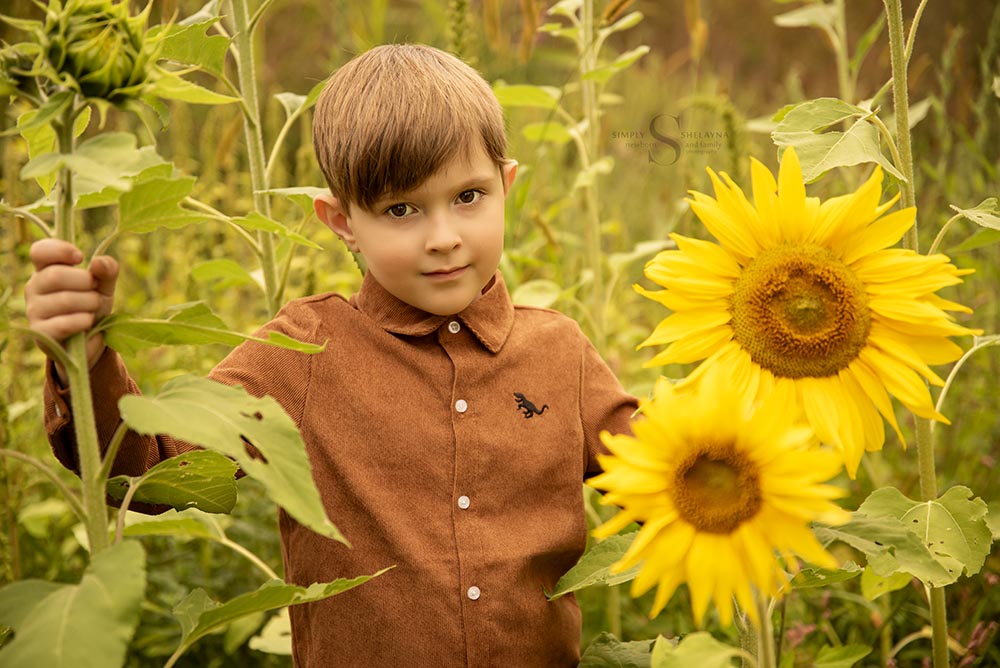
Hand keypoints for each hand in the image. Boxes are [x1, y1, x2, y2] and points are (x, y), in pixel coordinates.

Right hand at [25, 239, 118, 382]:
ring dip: (89, 304)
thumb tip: (99, 262)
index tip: (80, 258)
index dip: (60, 250)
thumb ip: (106, 271)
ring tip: (93, 309)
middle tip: (95, 292)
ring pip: (64, 300)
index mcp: (46, 269)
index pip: (40, 251)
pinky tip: (88, 322)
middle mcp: (34, 287)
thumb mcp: (104, 285)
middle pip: (55, 275)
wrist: (90, 339)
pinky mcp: (40, 332)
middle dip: (85, 282)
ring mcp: (34, 310)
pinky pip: (64, 324)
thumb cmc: (92, 305)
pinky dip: (83, 321)